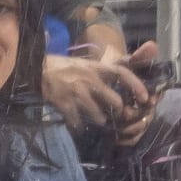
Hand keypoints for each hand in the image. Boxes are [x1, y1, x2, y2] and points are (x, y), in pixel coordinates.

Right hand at [42, 42, 157, 144]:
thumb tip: (142, 54)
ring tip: (93, 117)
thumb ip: (111, 68)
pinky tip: (76, 122)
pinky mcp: (64, 105)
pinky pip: (78, 123)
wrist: (35, 69)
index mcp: (95, 68)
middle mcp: (88, 80)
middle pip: (115, 103)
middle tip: (116, 115)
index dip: (136, 85)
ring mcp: (76, 93)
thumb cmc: (66, 68)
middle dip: (118, 112)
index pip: (121, 73)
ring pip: (99, 117)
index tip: (145, 97)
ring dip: (98, 121)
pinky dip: (78, 126)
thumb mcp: (88, 64)